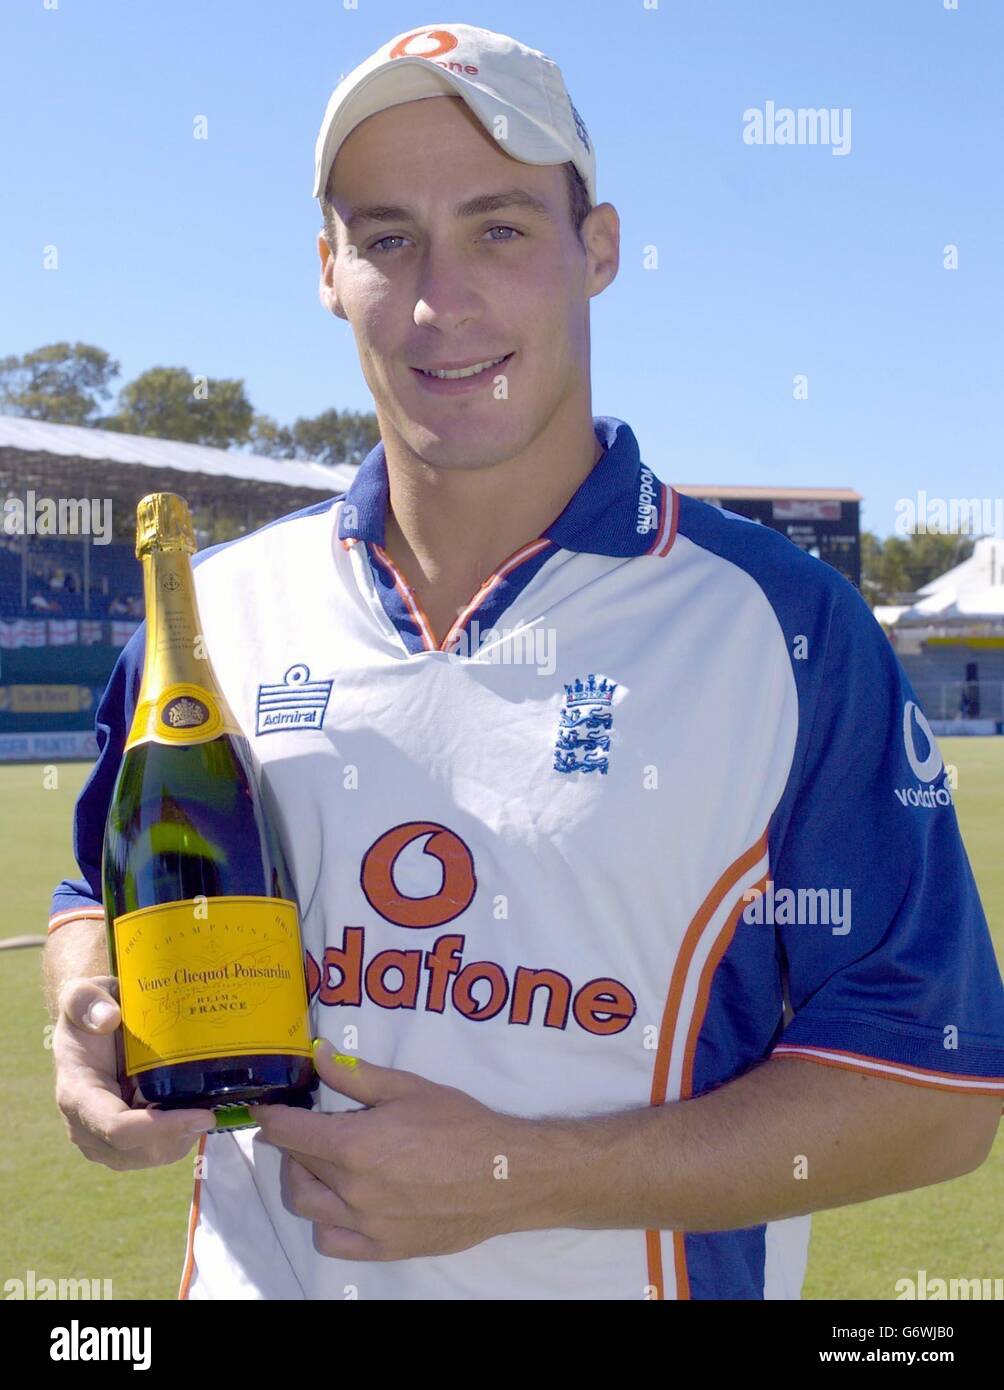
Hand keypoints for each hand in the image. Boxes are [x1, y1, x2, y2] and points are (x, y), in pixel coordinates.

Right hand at [52, 975, 214, 1169]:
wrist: (93, 1023)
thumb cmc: (91, 1009)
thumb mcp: (82, 993)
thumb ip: (86, 1000)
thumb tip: (108, 1019)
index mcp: (76, 1093)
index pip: (116, 1126)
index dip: (161, 1127)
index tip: (202, 1114)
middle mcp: (85, 1126)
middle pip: (137, 1151)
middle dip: (178, 1137)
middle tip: (213, 1111)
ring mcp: (102, 1139)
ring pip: (149, 1157)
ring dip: (181, 1140)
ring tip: (205, 1110)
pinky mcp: (121, 1141)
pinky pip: (153, 1151)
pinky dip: (178, 1138)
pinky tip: (193, 1112)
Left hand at [248, 1040, 525, 1260]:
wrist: (504, 1174)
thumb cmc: (460, 1123)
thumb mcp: (407, 1088)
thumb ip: (356, 1076)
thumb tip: (318, 1053)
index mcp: (355, 1144)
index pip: (288, 1133)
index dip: (270, 1117)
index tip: (265, 1109)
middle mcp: (352, 1189)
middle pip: (296, 1165)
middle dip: (293, 1143)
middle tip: (308, 1128)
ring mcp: (365, 1223)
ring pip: (306, 1205)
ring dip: (302, 1180)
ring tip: (321, 1163)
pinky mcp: (382, 1247)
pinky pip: (331, 1241)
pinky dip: (325, 1221)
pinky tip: (339, 1202)